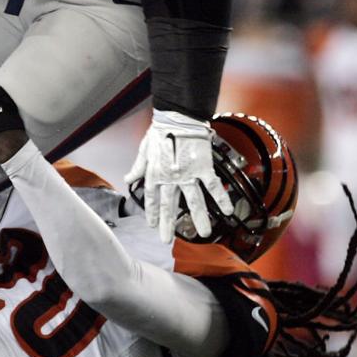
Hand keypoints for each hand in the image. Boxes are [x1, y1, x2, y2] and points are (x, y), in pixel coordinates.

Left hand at [124, 110, 233, 243]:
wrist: (178, 117)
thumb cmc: (160, 130)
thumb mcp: (144, 149)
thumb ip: (138, 167)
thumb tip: (128, 179)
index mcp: (154, 174)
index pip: (151, 199)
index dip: (152, 213)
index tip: (153, 225)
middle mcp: (170, 178)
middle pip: (169, 206)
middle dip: (169, 224)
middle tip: (168, 240)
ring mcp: (187, 174)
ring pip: (194, 201)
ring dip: (199, 218)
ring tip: (204, 232)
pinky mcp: (203, 167)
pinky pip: (213, 186)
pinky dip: (221, 198)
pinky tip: (228, 210)